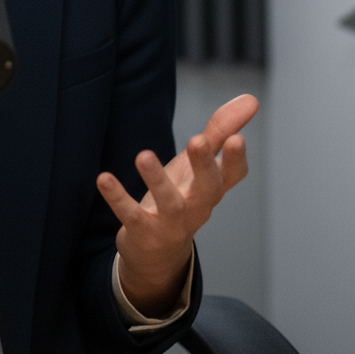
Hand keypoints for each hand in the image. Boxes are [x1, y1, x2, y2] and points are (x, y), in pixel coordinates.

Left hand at [96, 93, 258, 317]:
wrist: (157, 254)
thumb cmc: (183, 197)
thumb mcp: (199, 164)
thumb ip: (220, 131)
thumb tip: (251, 99)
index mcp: (212, 189)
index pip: (231, 176)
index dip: (235, 159)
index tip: (238, 138)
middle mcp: (197, 207)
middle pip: (207, 188)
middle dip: (203, 165)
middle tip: (197, 140)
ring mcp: (171, 223)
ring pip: (169, 204)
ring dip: (157, 180)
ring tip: (143, 155)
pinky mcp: (143, 232)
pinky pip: (131, 215)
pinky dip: (118, 198)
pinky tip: (104, 178)